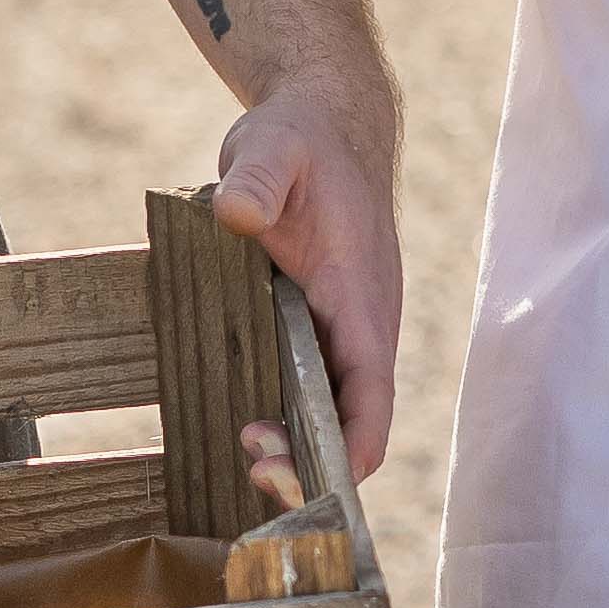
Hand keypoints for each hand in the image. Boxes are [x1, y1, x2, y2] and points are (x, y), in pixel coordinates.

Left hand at [202, 70, 410, 516]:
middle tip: (250, 458)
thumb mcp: (273, 147)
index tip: (318, 482)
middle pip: (348, 419)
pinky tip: (236, 423)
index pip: (372, 393)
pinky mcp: (312, 328)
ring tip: (239, 445)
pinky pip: (305, 389)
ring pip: (327, 411)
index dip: (352, 445)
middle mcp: (358, 326)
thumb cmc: (302, 141)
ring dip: (293, 443)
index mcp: (361, 296)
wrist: (324, 125)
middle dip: (309, 458)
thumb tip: (237, 214)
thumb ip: (257, 179)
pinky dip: (282, 417)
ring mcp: (337, 332)